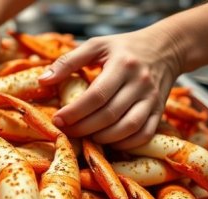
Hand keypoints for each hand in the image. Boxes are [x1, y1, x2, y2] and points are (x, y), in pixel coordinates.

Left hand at [39, 29, 182, 148]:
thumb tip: (43, 80)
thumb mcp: (96, 45)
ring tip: (86, 137)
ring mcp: (152, 99)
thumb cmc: (123, 48)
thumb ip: (67, 61)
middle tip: (67, 131)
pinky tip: (108, 142)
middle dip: (84, 128)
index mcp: (123, 64)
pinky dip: (125, 144)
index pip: (96, 95)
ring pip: (128, 127)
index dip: (75, 111)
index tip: (58, 120)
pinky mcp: (159, 111)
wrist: (165, 48)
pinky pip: (144, 135)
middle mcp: (140, 83)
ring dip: (103, 138)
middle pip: (110, 114)